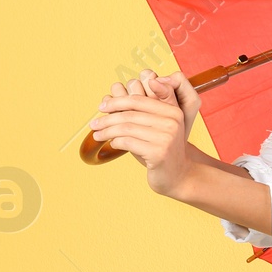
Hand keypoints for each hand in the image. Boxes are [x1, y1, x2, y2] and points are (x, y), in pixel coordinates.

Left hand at [91, 71, 190, 194]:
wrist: (178, 174)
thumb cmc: (159, 149)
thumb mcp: (154, 127)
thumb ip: (140, 112)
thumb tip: (108, 97)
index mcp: (172, 110)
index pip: (138, 100)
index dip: (117, 101)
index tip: (102, 107)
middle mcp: (172, 122)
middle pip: (131, 114)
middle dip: (108, 118)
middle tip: (94, 123)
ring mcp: (167, 137)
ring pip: (127, 128)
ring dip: (107, 131)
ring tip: (97, 134)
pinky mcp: (159, 153)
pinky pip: (128, 142)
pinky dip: (116, 142)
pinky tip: (112, 143)